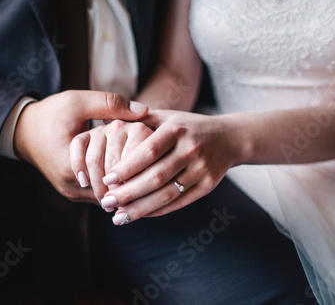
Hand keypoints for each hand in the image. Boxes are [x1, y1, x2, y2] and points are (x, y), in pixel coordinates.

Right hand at [13, 90, 147, 203]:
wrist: (24, 130)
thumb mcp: (79, 102)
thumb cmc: (51, 114)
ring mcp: (71, 192)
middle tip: (158, 168)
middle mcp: (70, 186)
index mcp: (69, 165)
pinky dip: (113, 185)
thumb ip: (110, 105)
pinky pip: (99, 194)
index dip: (135, 170)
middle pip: (112, 193)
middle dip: (132, 181)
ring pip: (107, 197)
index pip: (111, 179)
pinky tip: (130, 172)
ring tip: (147, 171)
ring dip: (123, 185)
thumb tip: (143, 110)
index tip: (156, 159)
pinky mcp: (73, 192)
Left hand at [99, 110, 243, 223]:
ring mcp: (202, 169)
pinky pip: (179, 202)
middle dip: (128, 193)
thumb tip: (105, 120)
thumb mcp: (167, 116)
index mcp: (177, 129)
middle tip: (106, 203)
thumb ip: (139, 120)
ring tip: (118, 217)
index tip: (107, 179)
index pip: (148, 151)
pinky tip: (140, 215)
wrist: (229, 138)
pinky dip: (158, 211)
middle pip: (155, 177)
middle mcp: (191, 149)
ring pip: (167, 194)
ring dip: (140, 208)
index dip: (126, 167)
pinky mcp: (208, 186)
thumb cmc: (188, 127)